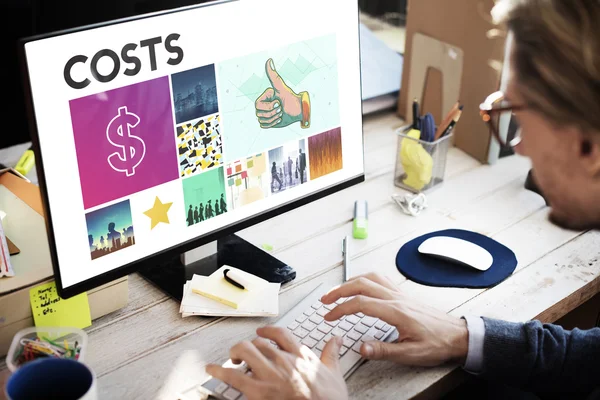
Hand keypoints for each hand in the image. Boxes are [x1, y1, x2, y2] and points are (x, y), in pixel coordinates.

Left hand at [206, 326, 347, 399]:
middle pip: (258, 342)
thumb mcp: (334, 373)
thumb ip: (331, 354)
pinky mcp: (259, 391)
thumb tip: (336, 339)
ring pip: (245, 351)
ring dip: (235, 353)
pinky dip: (219, 371)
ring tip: (232, 359)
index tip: (262, 332)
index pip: (280, 334)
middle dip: (249, 346)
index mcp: (300, 355)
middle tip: (244, 353)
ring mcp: (270, 375)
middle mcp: (283, 360)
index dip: (267, 331)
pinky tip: (211, 369)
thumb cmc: (329, 399)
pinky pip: (233, 376)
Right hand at [255, 58, 309, 128]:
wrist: (299, 111)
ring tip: (281, 114)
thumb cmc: (292, 99)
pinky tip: (279, 119)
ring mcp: (265, 113)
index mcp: (264, 97)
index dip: (269, 107)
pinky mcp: (268, 121)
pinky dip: (272, 124)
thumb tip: (269, 60)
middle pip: (259, 114)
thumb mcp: (282, 88)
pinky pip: (264, 125)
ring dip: (274, 119)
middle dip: (272, 113)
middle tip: (281, 109)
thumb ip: (274, 76)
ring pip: (262, 120)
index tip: (279, 103)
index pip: (258, 105)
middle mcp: (263, 104)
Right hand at [320, 273, 468, 366]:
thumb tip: (361, 347)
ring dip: (350, 282)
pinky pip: (380, 279)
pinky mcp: (403, 295)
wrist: (458, 335)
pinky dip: (365, 279)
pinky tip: (361, 285)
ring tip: (338, 291)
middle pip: (361, 284)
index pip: (360, 303)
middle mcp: (396, 298)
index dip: (341, 309)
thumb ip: (384, 350)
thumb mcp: (411, 353)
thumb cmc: (437, 344)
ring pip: (370, 278)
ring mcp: (400, 294)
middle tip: (325, 300)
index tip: (329, 316)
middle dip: (339, 290)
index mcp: (395, 311)